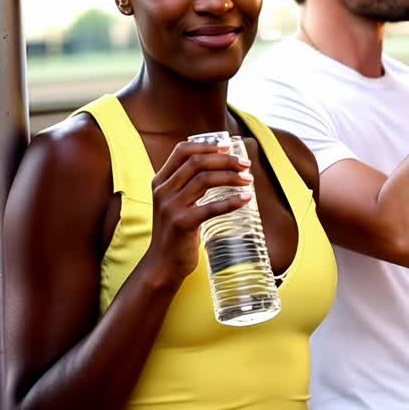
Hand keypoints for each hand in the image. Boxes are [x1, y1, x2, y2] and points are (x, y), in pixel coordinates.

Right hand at [143, 140, 252, 289]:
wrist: (163, 264)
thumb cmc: (176, 232)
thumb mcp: (175, 203)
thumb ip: (187, 185)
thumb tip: (221, 167)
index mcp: (160, 181)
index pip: (181, 151)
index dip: (206, 145)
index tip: (227, 146)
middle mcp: (163, 190)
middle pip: (197, 162)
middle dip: (225, 159)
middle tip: (245, 165)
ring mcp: (171, 207)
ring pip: (205, 180)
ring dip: (231, 177)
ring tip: (248, 180)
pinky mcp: (182, 223)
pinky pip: (211, 207)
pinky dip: (232, 201)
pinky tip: (246, 199)